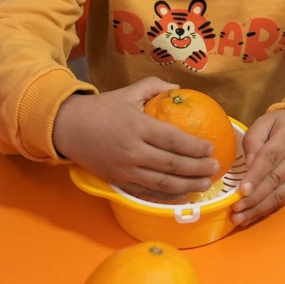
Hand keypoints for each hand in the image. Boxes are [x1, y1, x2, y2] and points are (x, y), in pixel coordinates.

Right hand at [52, 77, 219, 202]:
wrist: (69, 128)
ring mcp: (126, 169)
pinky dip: (167, 196)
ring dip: (188, 185)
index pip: (174, 139)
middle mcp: (133, 151)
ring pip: (163, 183)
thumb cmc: (101, 109)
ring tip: (205, 184)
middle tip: (215, 167)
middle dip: (198, 168)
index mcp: (138, 126)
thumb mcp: (128, 92)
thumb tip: (179, 89)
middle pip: (173, 164)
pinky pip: (148, 192)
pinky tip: (182, 194)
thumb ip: (154, 87)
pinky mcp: (119, 182)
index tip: (211, 147)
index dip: (195, 146)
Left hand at [231, 109, 284, 226]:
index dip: (256, 175)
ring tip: (240, 218)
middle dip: (255, 197)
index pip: (271, 158)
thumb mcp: (266, 122)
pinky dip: (267, 209)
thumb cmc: (283, 124)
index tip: (242, 190)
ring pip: (281, 194)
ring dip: (259, 208)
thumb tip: (249, 164)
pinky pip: (284, 199)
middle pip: (276, 180)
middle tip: (236, 209)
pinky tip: (252, 216)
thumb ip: (254, 139)